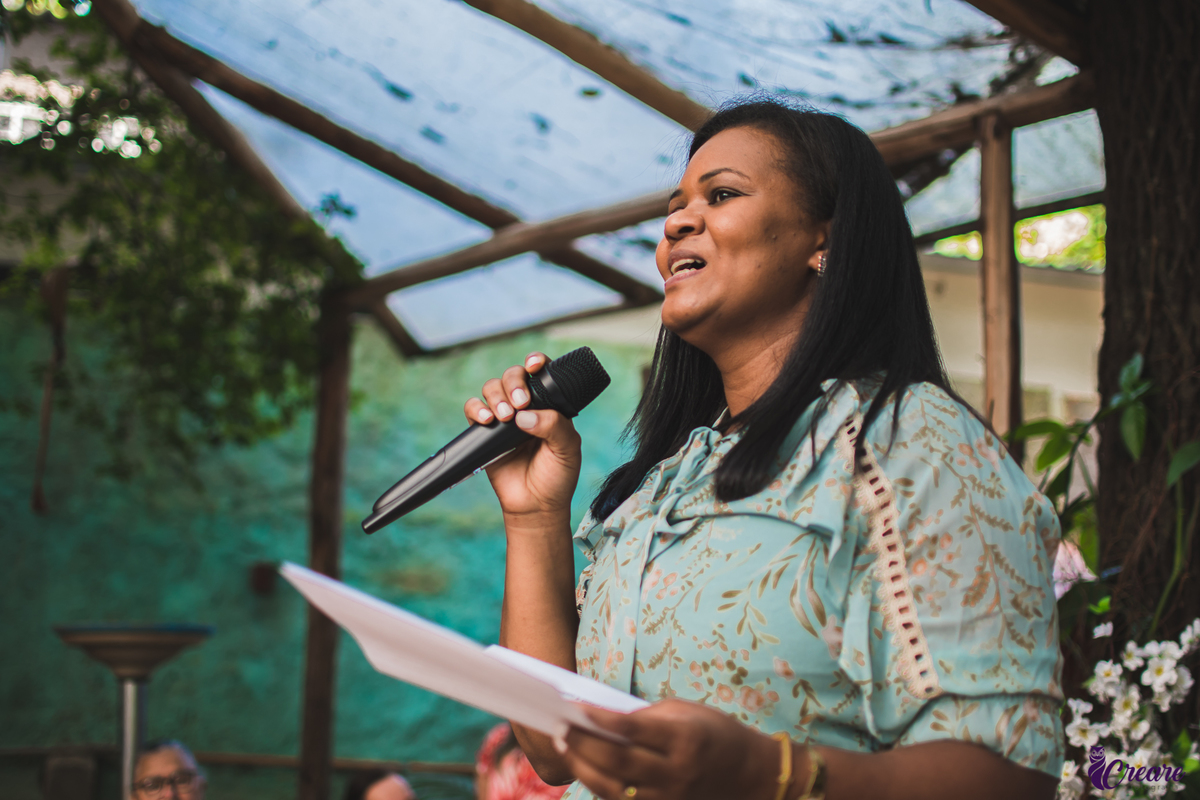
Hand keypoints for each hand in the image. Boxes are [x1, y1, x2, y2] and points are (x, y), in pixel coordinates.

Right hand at [463, 352, 581, 521]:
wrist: (536, 506)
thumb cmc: (556, 477)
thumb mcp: (567, 450)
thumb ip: (554, 427)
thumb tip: (525, 415)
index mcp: (549, 406)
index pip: (541, 374)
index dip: (536, 362)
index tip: (534, 365)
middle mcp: (526, 408)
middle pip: (512, 376)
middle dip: (514, 382)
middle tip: (520, 403)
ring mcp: (504, 419)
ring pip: (492, 388)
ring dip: (496, 396)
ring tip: (505, 417)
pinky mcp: (485, 433)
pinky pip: (473, 410)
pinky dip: (476, 408)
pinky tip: (486, 420)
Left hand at [558, 699, 781, 799]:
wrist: (752, 775)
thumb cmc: (717, 734)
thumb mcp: (687, 712)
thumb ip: (647, 717)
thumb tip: (604, 718)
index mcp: (683, 739)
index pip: (629, 730)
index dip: (596, 719)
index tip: (573, 706)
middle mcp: (676, 773)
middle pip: (616, 762)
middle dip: (582, 745)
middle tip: (559, 728)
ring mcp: (670, 798)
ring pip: (614, 790)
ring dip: (583, 768)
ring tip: (565, 747)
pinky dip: (601, 787)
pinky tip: (586, 769)